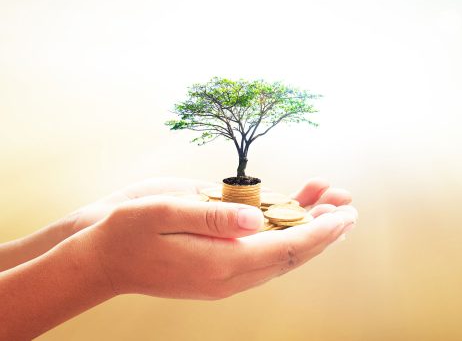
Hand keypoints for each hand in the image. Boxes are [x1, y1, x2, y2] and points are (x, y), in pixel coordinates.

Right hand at [83, 182, 356, 298]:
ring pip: (280, 253)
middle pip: (291, 254)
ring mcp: (226, 272)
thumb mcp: (165, 211)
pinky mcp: (220, 265)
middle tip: (349, 206)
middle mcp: (230, 274)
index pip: (285, 249)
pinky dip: (282, 229)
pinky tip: (293, 206)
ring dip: (307, 228)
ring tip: (330, 198)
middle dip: (324, 231)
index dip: (320, 232)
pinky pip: (261, 249)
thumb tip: (256, 217)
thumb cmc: (128, 231)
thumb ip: (214, 216)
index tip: (345, 215)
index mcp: (221, 262)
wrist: (102, 259)